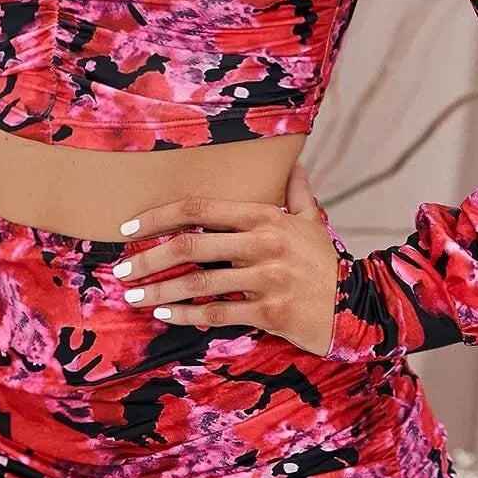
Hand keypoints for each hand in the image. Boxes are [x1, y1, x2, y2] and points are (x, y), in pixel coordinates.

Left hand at [111, 159, 340, 355]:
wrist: (357, 306)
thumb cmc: (325, 262)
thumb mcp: (312, 220)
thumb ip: (296, 191)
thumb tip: (293, 162)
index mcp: (265, 218)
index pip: (200, 209)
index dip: (159, 216)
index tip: (130, 227)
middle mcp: (262, 245)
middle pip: (190, 247)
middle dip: (148, 258)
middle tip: (120, 269)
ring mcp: (266, 279)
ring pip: (198, 284)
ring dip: (158, 291)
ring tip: (132, 297)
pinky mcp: (269, 312)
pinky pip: (218, 313)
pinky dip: (187, 315)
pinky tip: (164, 316)